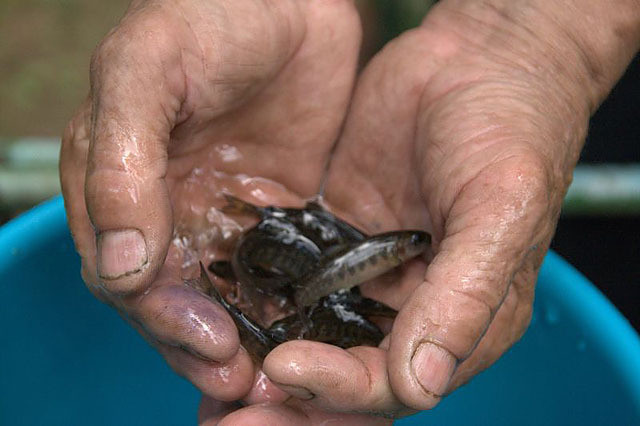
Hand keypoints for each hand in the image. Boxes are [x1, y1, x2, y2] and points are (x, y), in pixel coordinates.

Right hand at [60, 0, 362, 405]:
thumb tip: (120, 266)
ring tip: (273, 376)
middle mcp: (167, 212)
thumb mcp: (147, 71)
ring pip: (225, 298)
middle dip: (202, 343)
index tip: (207, 342)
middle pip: (175, 300)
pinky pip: (275, 273)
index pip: (127, 275)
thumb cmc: (208, 17)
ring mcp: (225, 215)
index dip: (161, 316)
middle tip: (242, 378)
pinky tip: (304, 335)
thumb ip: (122, 163)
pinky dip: (283, 311)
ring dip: (243, 341)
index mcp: (121, 187)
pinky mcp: (277, 212)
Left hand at [255, 0, 639, 417]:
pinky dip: (261, 302)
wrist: (476, 60)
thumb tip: (420, 383)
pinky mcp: (334, 238)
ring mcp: (366, 273)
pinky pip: (292, 280)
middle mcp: (409, 308)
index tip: (286, 366)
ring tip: (210, 374)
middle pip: (345, 375)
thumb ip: (464, 295)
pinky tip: (222, 311)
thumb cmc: (510, 130)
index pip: (394, 383)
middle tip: (229, 412)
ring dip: (265, 362)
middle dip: (290, 399)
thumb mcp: (500, 209)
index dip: (340, 389)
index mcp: (461, 321)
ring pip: (312, 336)